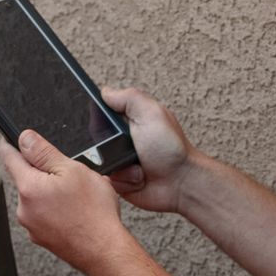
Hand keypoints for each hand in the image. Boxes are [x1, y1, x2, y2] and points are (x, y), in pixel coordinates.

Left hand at [0, 130, 134, 272]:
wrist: (104, 251)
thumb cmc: (93, 212)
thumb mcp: (72, 169)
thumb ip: (43, 152)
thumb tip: (24, 138)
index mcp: (28, 187)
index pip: (9, 157)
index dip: (10, 144)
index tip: (8, 141)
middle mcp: (24, 208)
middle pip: (26, 179)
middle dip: (43, 173)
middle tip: (69, 177)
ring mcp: (32, 226)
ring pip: (37, 198)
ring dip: (51, 193)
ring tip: (77, 198)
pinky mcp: (41, 238)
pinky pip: (44, 215)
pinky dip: (56, 210)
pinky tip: (75, 212)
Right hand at [100, 86, 197, 214]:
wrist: (181, 183)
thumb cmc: (172, 149)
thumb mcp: (151, 114)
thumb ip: (129, 98)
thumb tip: (106, 92)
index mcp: (128, 120)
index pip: (99, 114)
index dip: (98, 119)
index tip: (109, 128)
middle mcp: (121, 140)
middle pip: (93, 140)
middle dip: (107, 147)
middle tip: (129, 148)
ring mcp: (120, 161)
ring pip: (98, 163)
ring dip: (118, 167)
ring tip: (138, 166)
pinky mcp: (119, 181)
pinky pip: (107, 181)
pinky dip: (122, 181)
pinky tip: (139, 179)